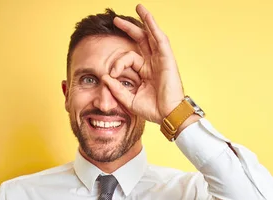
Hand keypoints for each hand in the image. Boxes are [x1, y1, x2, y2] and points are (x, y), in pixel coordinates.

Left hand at [101, 4, 183, 123]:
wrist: (167, 115)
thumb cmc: (153, 110)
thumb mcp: (129, 99)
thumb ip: (116, 89)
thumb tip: (104, 77)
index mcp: (145, 72)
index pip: (129, 58)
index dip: (118, 63)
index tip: (112, 74)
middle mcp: (153, 63)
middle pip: (141, 40)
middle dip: (129, 28)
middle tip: (116, 20)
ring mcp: (161, 60)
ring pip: (152, 35)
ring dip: (145, 20)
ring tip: (138, 7)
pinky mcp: (167, 59)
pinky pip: (160, 39)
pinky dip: (154, 27)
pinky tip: (147, 17)